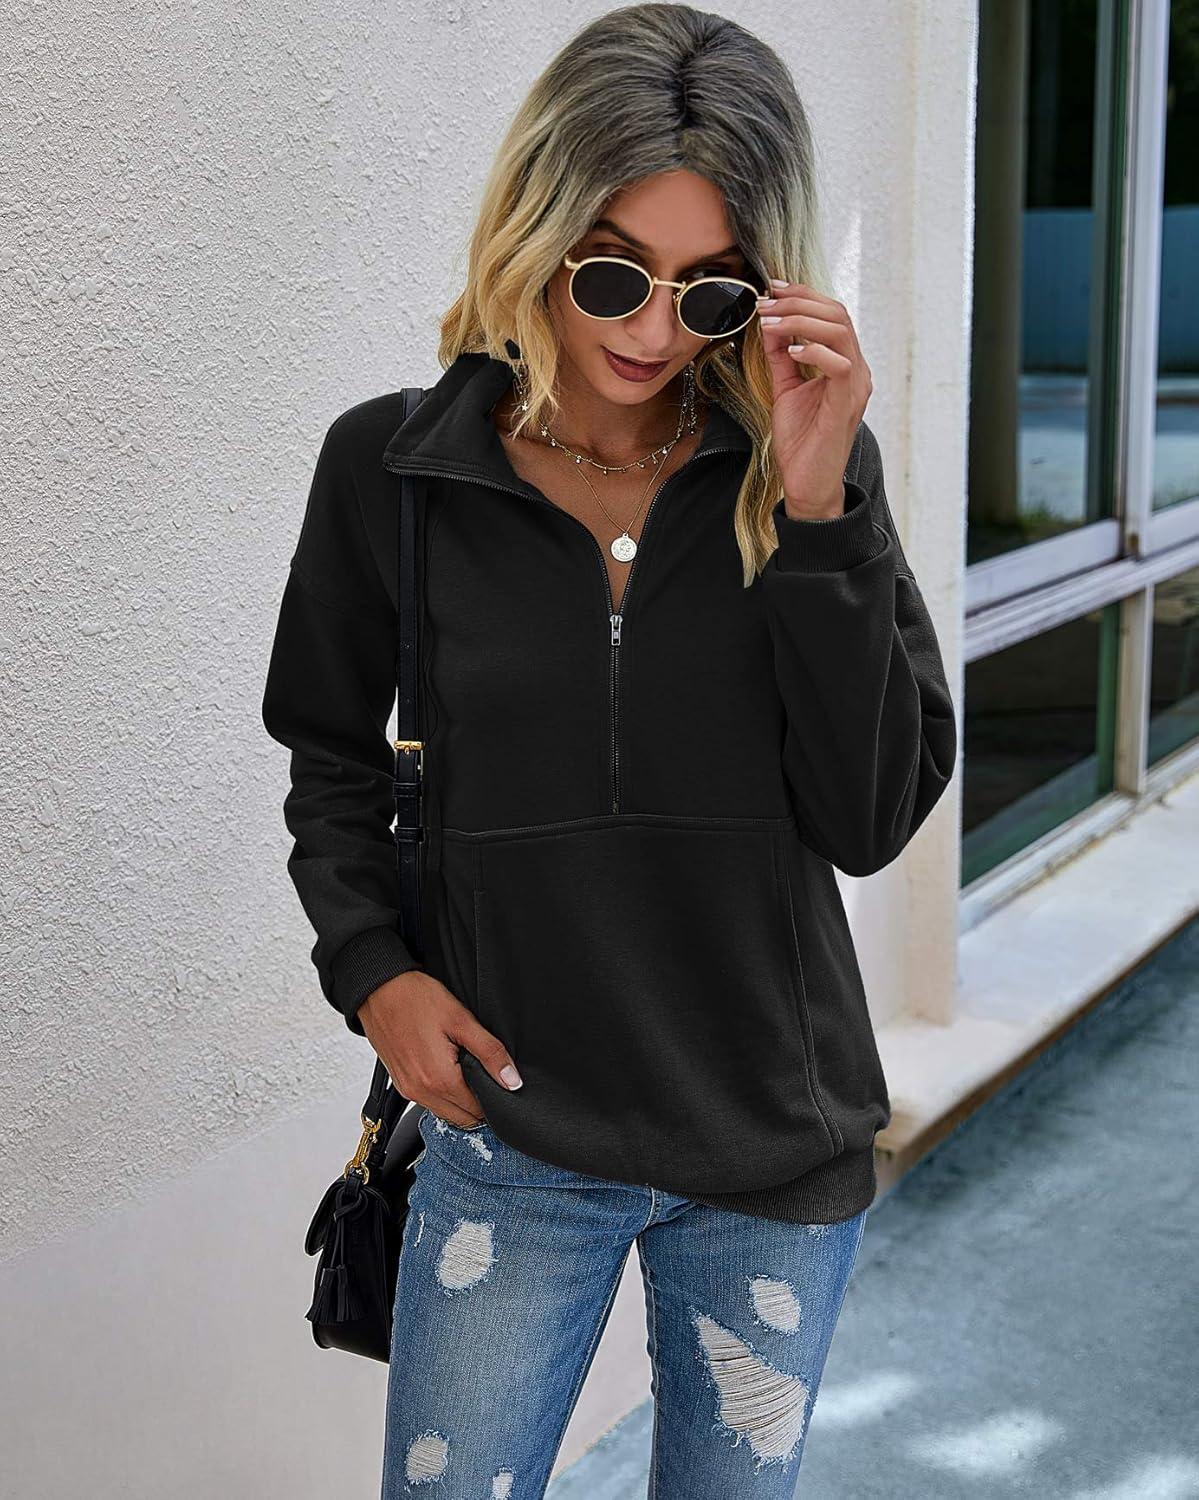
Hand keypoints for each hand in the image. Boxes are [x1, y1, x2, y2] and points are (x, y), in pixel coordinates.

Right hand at [357, 970, 521, 1128]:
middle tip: (483, 1072)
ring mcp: (407, 1089)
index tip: (496, 1079)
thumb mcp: (462, 1020)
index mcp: (439, 1080)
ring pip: (445, 1112)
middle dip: (477, 1102)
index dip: (493, 1098)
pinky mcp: (399, 1083)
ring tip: (463, 1065)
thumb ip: (490, 1053)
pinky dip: (441, 1092)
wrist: (378, 989)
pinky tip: (446, 1066)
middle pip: (462, 1118)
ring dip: (459, 1098)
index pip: (478, 1112)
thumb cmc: (416, 998)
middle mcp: (420, 1092)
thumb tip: (512, 1081)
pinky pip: (428, 1100)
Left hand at [754, 279, 872, 519]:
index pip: (831, 314)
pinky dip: (814, 350)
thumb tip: (769, 323)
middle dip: (799, 301)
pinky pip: (839, 364)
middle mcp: (855, 369)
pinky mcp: (847, 403)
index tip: (772, 289)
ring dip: (801, 320)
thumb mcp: (785, 389)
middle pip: (838, 314)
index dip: (803, 295)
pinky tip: (791, 350)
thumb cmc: (800, 441)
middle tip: (767, 303)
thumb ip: (781, 357)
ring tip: (772, 323)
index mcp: (844, 363)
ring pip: (840, 331)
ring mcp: (855, 385)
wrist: (807, 483)